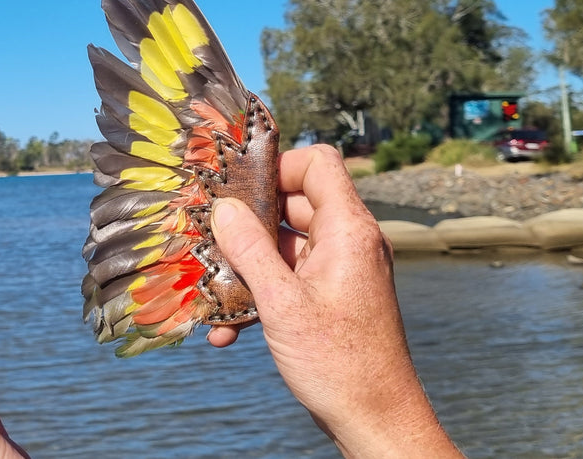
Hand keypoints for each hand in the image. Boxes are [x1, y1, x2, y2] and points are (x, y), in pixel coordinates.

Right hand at [206, 145, 460, 457]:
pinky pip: (290, 278)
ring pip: (286, 246)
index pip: (319, 164)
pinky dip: (261, 294)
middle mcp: (349, 243)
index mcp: (348, 231)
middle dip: (247, 222)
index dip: (277, 166)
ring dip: (246, 265)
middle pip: (294, 204)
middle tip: (207, 234)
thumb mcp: (283, 303)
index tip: (237, 187)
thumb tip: (224, 209)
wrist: (376, 418)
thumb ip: (250, 250)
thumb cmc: (339, 362)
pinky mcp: (332, 298)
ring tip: (210, 287)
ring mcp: (341, 271)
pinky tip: (229, 328)